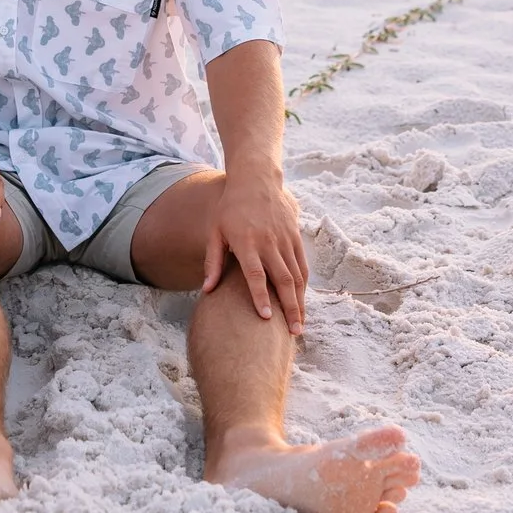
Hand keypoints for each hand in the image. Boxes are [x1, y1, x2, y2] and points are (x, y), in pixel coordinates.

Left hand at [202, 170, 308, 333]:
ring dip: (300, 301)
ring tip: (300, 324)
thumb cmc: (230, 208)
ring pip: (297, 275)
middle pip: (282, 280)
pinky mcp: (295, 236)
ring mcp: (285, 239)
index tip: (266, 318)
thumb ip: (213, 261)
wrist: (256, 179)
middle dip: (289, 308)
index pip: (256, 275)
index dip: (261, 297)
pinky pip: (302, 264)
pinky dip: (304, 284)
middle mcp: (269, 242)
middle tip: (293, 332)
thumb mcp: (215, 231)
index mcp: (246, 242)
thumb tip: (207, 290)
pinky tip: (303, 301)